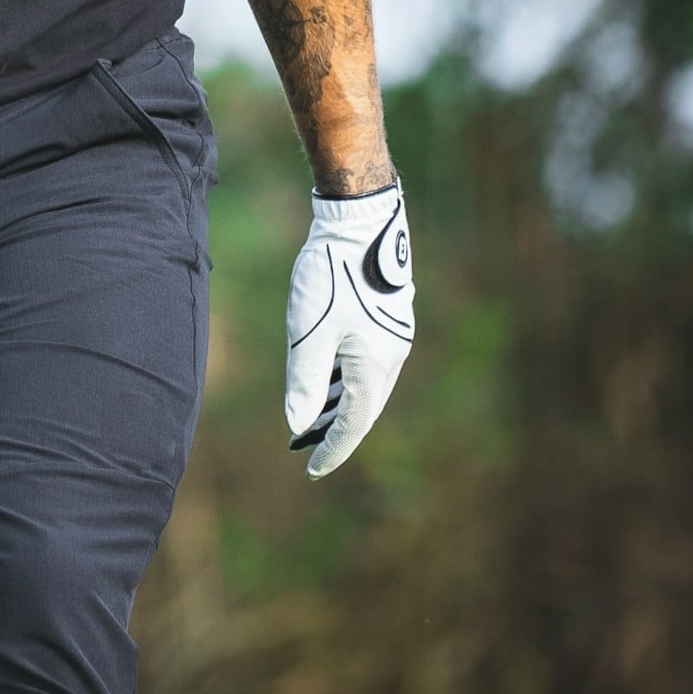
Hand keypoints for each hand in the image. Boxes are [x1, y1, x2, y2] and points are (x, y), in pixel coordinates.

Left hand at [284, 182, 413, 477]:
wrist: (361, 221)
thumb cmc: (332, 274)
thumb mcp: (309, 330)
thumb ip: (305, 381)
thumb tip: (298, 425)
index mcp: (374, 367)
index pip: (353, 425)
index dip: (332, 450)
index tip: (312, 471)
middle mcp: (392, 357)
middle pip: (364, 408)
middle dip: (337, 430)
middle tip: (308, 448)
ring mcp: (394, 336)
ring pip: (367, 385)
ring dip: (342, 404)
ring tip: (314, 417)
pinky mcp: (389, 318)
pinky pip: (368, 363)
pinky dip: (348, 379)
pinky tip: (328, 374)